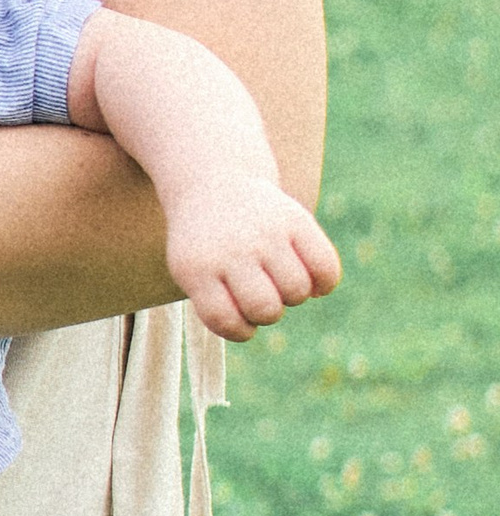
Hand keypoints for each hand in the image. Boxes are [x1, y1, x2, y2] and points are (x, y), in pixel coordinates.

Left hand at [163, 179, 340, 340]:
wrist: (216, 185)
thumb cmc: (206, 245)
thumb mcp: (191, 271)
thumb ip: (215, 304)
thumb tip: (249, 328)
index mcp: (197, 268)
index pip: (224, 318)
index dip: (239, 330)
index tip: (241, 319)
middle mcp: (232, 249)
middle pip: (266, 309)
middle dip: (268, 313)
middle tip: (261, 295)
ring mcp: (266, 233)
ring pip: (297, 291)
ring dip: (293, 296)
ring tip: (280, 281)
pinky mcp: (295, 219)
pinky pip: (325, 267)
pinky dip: (324, 283)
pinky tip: (312, 281)